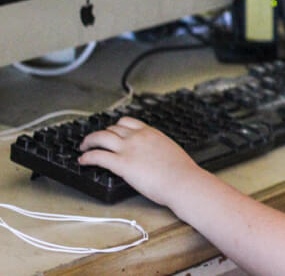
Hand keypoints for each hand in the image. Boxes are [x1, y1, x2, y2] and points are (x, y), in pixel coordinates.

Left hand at [78, 117, 203, 206]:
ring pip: (100, 137)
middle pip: (111, 128)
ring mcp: (128, 149)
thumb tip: (154, 154)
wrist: (182, 181)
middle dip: (100, 134)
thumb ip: (157, 148)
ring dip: (88, 141)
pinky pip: (97, 156)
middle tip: (94, 141)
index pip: (127, 122)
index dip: (115, 127)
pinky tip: (83, 161)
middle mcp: (138, 137)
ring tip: (83, 147)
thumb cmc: (181, 171)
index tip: (111, 131)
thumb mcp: (170, 151)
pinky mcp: (121, 164)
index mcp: (151, 133)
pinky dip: (87, 157)